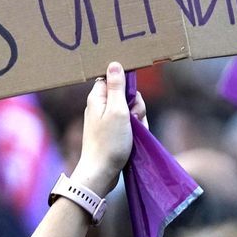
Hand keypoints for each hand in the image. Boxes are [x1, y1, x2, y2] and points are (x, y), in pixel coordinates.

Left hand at [72, 62, 141, 195]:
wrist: (101, 173)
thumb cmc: (109, 142)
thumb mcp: (117, 110)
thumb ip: (116, 87)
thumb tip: (114, 64)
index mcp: (97, 97)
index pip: (114, 79)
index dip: (127, 87)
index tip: (132, 99)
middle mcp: (100, 107)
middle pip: (126, 96)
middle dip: (136, 107)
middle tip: (132, 119)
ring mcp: (107, 121)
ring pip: (131, 112)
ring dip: (138, 121)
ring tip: (132, 133)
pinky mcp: (113, 134)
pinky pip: (129, 126)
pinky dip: (135, 132)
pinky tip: (134, 141)